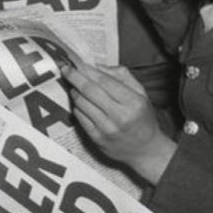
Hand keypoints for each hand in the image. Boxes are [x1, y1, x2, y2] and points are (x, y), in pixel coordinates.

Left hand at [62, 62, 174, 182]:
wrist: (146, 150)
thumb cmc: (142, 119)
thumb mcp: (141, 93)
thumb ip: (121, 75)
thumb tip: (98, 66)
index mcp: (133, 102)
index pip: (104, 81)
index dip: (87, 70)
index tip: (76, 63)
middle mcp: (119, 116)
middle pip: (90, 91)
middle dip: (75, 77)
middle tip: (66, 68)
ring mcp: (106, 129)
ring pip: (82, 103)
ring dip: (74, 91)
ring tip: (74, 85)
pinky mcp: (97, 138)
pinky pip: (80, 117)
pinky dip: (77, 106)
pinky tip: (79, 102)